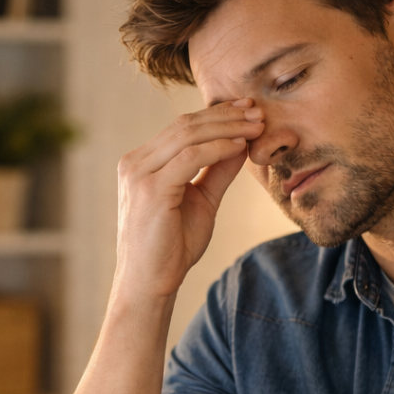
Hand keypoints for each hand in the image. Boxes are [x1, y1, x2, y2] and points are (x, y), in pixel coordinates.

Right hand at [114, 99, 263, 299]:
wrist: (149, 284)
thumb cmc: (171, 249)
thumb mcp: (201, 202)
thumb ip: (217, 172)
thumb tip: (241, 144)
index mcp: (141, 163)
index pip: (182, 128)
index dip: (217, 115)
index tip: (248, 110)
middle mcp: (135, 163)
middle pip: (185, 125)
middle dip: (226, 116)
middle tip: (258, 111)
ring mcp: (139, 175)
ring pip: (187, 135)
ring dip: (227, 127)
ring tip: (256, 125)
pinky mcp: (150, 190)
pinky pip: (189, 158)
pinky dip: (218, 149)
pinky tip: (241, 147)